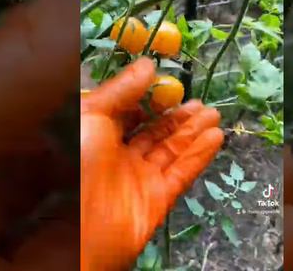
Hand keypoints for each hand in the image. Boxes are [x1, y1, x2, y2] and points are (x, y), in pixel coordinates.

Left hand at [80, 58, 223, 269]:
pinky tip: (215, 136)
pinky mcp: (157, 199)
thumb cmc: (77, 162)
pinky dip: (200, 155)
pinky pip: (182, 173)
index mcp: (96, 137)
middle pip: (154, 133)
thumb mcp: (91, 114)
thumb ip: (121, 89)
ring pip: (171, 151)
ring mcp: (139, 179)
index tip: (170, 86)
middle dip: (178, 117)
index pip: (127, 114)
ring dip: (193, 132)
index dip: (148, 100)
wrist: (77, 227)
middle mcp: (118, 157)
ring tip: (214, 114)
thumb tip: (147, 64)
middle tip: (201, 101)